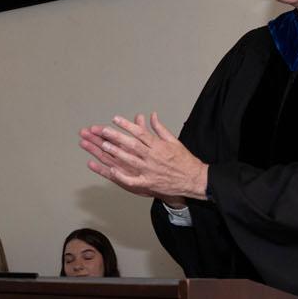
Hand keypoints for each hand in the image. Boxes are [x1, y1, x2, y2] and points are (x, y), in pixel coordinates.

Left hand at [79, 112, 207, 205]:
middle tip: (103, 130)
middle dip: (117, 137)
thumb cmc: (184, 160)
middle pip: (132, 145)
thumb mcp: (173, 141)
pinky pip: (133, 180)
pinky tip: (112, 170)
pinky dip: (122, 176)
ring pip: (130, 160)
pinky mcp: (149, 183)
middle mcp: (153, 157)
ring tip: (104, 145)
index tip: (115, 119)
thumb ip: (160, 128)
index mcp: (159, 146)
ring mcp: (150, 170)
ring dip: (116, 152)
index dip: (127, 125)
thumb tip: (152, 115)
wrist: (194, 179)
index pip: (140, 133)